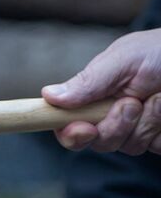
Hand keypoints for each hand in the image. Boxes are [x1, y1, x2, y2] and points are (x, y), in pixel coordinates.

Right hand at [43, 28, 160, 153]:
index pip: (66, 124)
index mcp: (93, 96)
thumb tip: (48, 95)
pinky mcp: (158, 139)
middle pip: (96, 142)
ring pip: (127, 146)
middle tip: (131, 103)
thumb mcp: (123, 59)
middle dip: (114, 125)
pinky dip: (160, 126)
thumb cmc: (160, 51)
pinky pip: (154, 146)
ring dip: (145, 122)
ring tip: (158, 97)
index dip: (69, 133)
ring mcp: (137, 129)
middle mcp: (110, 116)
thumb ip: (88, 81)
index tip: (82, 129)